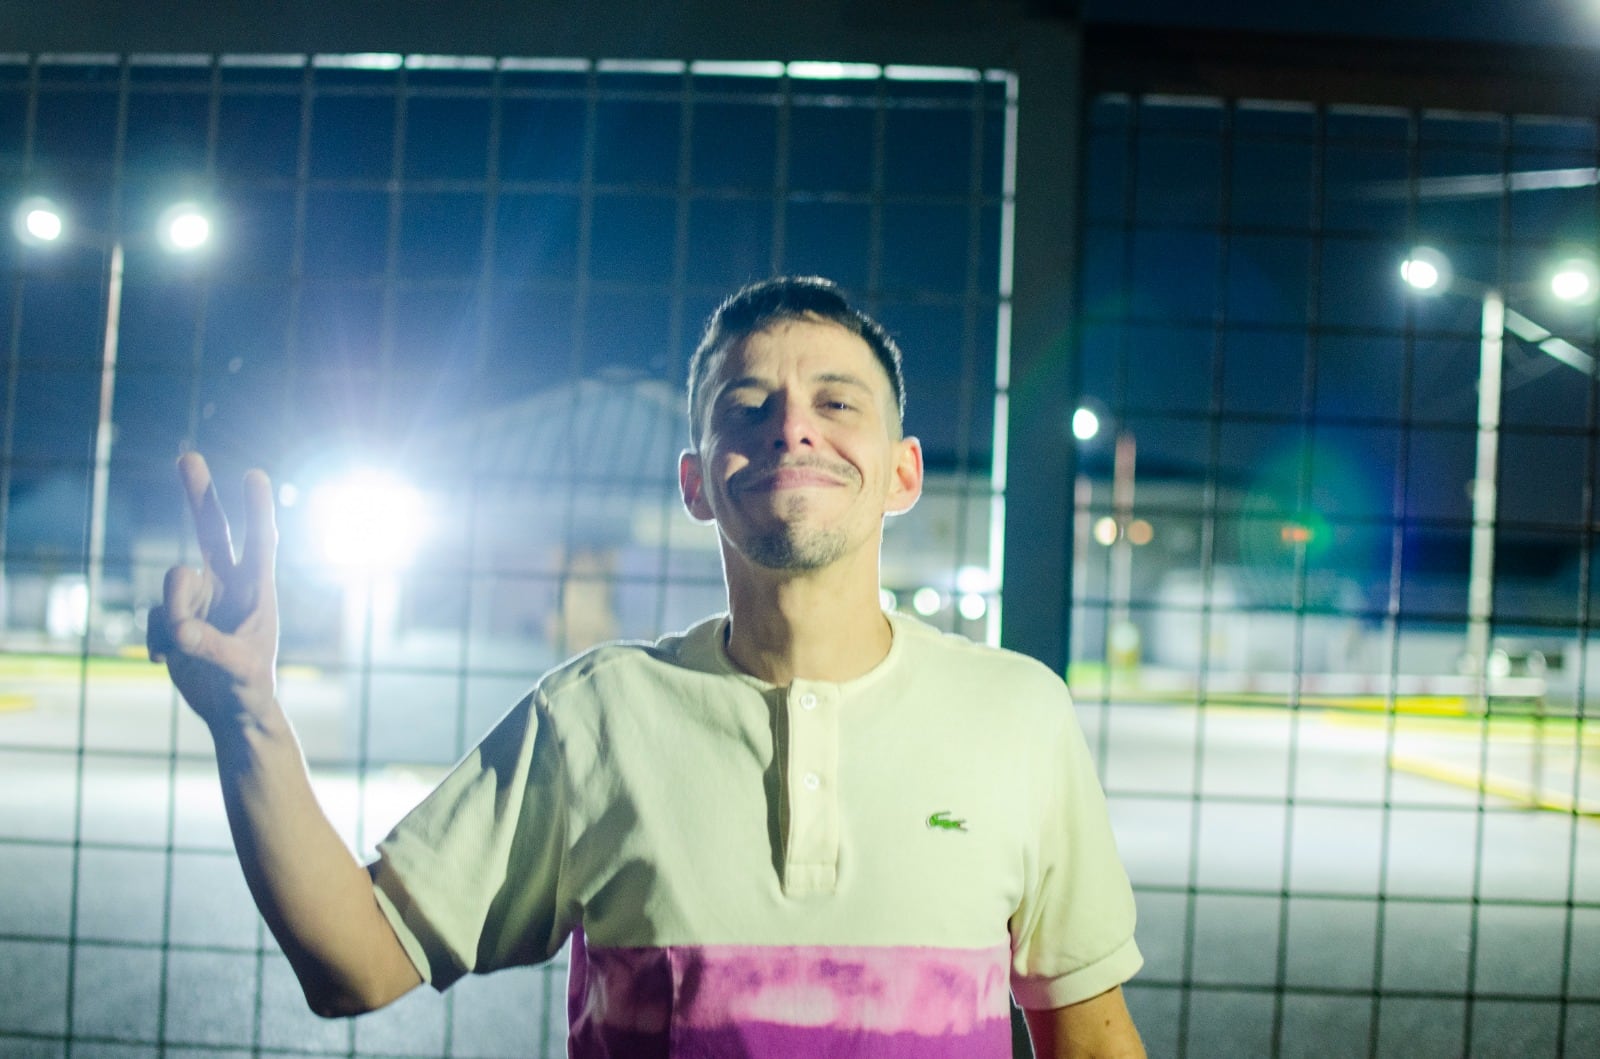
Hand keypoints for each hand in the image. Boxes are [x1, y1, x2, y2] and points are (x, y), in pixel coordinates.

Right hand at [148, 452, 279, 729]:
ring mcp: (197, 599)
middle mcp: (227, 586)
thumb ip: (210, 647)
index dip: (256, 510)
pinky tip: (171, 660)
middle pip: (209, 531)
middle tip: (188, 456)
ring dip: (172, 615)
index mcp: (257, 591)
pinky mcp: (172, 617)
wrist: (232, 711)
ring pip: (171, 585)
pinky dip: (157, 639)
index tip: (255, 475)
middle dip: (199, 494)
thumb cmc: (251, 688)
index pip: (259, 543)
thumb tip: (178, 629)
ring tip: (185, 648)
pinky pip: (153, 616)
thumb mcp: (240, 670)